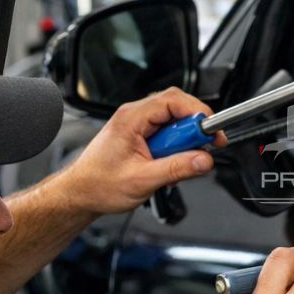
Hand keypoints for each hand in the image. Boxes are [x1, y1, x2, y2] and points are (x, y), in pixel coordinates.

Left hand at [59, 87, 227, 214]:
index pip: (174, 100)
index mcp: (131, 118)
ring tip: (182, 161)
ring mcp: (138, 125)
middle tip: (203, 148)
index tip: (212, 132)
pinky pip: (168, 134)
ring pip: (174, 121)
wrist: (80, 193)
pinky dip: (176, 148)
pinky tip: (170, 164)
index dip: (198, 113)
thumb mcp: (142, 180)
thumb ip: (176, 169)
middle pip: (177, 107)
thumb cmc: (99, 184)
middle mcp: (135, 116)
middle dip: (194, 128)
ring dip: (184, 141)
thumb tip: (204, 160)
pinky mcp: (141, 136)